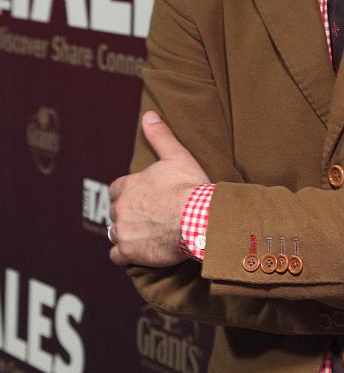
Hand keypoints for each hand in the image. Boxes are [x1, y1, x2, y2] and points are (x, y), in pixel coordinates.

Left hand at [108, 111, 208, 266]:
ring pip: (115, 233)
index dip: (128, 193)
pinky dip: (125, 255)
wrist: (199, 219)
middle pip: (116, 211)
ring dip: (126, 233)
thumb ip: (160, 136)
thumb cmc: (189, 187)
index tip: (142, 197)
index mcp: (129, 185)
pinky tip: (138, 253)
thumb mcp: (176, 156)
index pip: (117, 189)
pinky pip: (117, 256)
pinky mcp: (130, 251)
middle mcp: (121, 207)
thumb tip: (149, 116)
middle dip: (128, 214)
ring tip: (146, 234)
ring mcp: (124, 230)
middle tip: (149, 217)